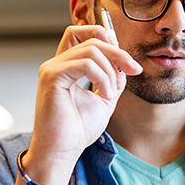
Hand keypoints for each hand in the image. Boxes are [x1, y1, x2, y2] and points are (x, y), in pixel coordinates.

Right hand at [26, 25, 141, 179]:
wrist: (61, 151)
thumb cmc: (76, 131)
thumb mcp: (103, 99)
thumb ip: (112, 79)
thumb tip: (124, 63)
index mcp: (65, 67)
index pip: (80, 33)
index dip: (105, 37)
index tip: (126, 60)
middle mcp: (55, 64)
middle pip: (91, 38)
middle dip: (118, 52)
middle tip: (133, 69)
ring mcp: (52, 69)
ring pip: (91, 49)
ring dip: (110, 70)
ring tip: (110, 94)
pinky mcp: (52, 77)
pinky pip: (85, 64)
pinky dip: (102, 77)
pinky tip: (104, 95)